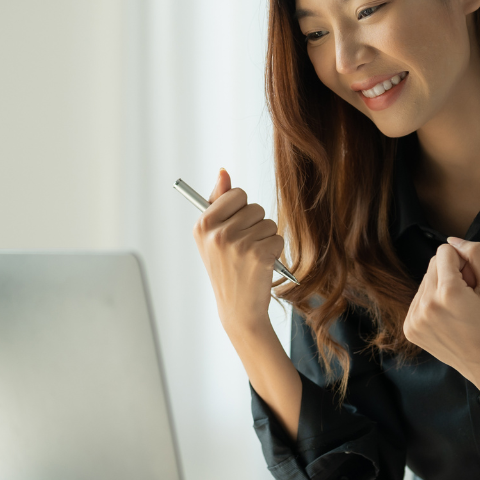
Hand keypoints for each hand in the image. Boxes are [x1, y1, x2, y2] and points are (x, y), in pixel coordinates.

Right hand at [192, 169, 285, 339]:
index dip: (241, 210)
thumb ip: (218, 200)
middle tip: (242, 248)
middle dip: (255, 225)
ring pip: (268, 223)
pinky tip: (261, 266)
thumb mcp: (213, 236)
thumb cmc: (227, 269)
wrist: (238, 309)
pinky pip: (277, 238)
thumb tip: (223, 170)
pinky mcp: (258, 255)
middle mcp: (217, 233)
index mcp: (203, 224)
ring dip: (265, 239)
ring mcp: (238, 244)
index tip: (233, 228)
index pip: (236, 194)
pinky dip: (274, 251)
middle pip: (255, 207)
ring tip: (251, 258)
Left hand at [403, 237, 479, 404]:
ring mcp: (415, 318)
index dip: (462, 262)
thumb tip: (451, 240)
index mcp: (449, 292)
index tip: (471, 281)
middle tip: (466, 297)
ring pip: (424, 281)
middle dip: (450, 274)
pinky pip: (417, 299)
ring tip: (457, 309)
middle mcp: (427, 304)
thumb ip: (475, 253)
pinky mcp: (409, 328)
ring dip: (439, 288)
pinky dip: (431, 303)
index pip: (444, 251)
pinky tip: (446, 318)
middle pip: (432, 265)